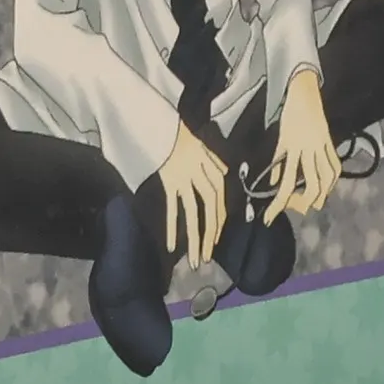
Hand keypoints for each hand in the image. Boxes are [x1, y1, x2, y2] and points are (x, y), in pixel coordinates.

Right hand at [158, 122, 228, 269]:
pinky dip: (172, 227)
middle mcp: (200, 174)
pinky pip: (172, 208)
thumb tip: (225, 173)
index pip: (218, 198)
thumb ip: (214, 161)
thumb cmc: (178, 134)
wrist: (158, 123)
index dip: (218, 220)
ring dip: (196, 238)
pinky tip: (172, 246)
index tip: (215, 239)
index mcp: (209, 167)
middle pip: (209, 207)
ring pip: (193, 212)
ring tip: (196, 260)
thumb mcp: (201, 144)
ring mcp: (184, 179)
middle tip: (207, 258)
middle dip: (210, 234)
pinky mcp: (168, 181)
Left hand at [262, 68, 340, 224]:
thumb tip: (275, 184)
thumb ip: (278, 162)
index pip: (284, 182)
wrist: (304, 94)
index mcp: (291, 148)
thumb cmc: (289, 116)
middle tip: (296, 206)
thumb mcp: (280, 139)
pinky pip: (335, 167)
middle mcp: (308, 149)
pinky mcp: (330, 143)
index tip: (269, 218)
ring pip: (326, 178)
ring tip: (314, 201)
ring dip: (321, 194)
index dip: (278, 204)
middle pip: (311, 184)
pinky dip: (332, 181)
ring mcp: (321, 146)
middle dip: (304, 202)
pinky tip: (327, 186)